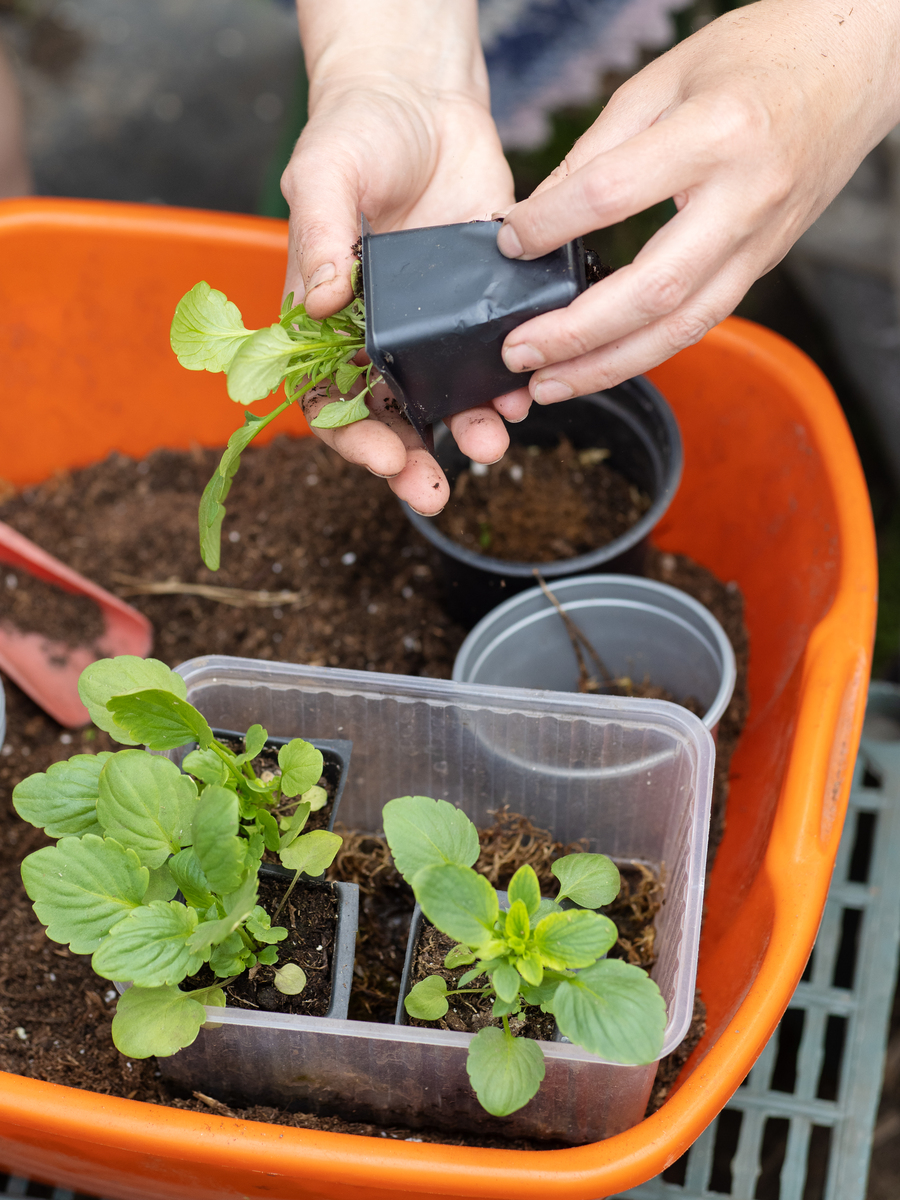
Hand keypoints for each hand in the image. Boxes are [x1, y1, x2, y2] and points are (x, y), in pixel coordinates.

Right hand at [283, 1, 515, 513]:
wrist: (424, 96)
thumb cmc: (356, 129)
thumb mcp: (325, 171)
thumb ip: (319, 234)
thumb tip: (323, 299)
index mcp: (327, 317)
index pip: (326, 396)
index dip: (350, 437)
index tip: (385, 455)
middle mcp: (379, 332)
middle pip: (386, 417)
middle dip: (408, 462)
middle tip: (432, 491)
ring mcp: (431, 324)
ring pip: (443, 399)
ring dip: (464, 431)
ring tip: (491, 445)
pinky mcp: (479, 304)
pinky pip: (490, 359)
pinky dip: (505, 386)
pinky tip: (520, 398)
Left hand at [494, 0, 899, 410]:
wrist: (857, 64)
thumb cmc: (761, 55)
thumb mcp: (666, 77)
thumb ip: (598, 149)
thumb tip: (536, 216)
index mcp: (717, 134)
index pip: (613, 194)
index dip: (549, 224)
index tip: (507, 241)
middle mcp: (745, 200)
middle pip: (652, 291)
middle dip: (576, 333)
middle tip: (518, 352)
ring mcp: (761, 242)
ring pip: (680, 328)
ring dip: (608, 366)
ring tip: (549, 384)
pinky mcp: (764, 265)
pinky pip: (700, 321)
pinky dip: (645, 351)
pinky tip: (599, 364)